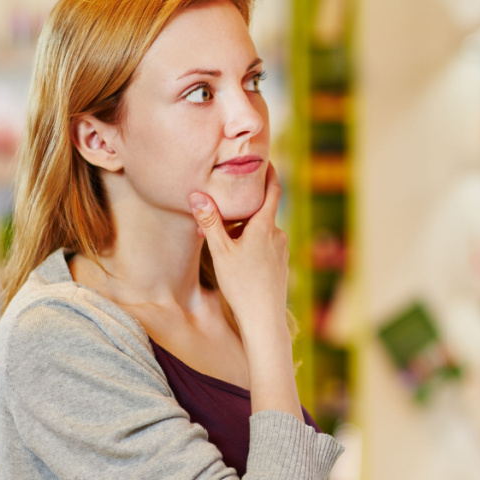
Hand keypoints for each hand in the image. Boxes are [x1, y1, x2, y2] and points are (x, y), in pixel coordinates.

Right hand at [189, 163, 289, 341]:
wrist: (264, 319)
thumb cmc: (242, 285)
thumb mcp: (220, 251)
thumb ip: (210, 221)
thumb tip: (197, 194)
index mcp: (265, 227)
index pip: (273, 190)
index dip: (269, 173)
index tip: (265, 160)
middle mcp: (278, 235)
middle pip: (259, 213)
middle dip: (239, 212)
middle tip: (216, 215)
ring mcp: (281, 251)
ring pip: (260, 232)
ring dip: (241, 232)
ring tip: (218, 243)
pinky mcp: (280, 266)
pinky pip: (264, 247)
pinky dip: (249, 245)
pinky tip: (234, 260)